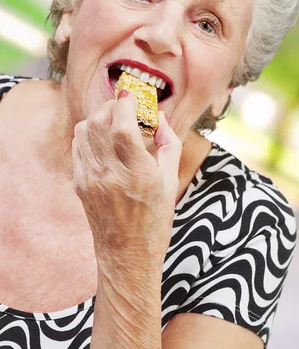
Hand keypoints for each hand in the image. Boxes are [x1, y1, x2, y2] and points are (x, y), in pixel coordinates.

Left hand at [72, 91, 180, 265]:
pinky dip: (90, 134)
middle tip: (126, 106)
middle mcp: (110, 174)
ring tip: (115, 122)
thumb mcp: (171, 181)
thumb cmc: (155, 219)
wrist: (127, 254)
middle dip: (113, 106)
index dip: (125, 103)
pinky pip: (78, 146)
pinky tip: (104, 139)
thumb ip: (168, 143)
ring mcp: (90, 179)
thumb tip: (160, 116)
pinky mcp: (80, 183)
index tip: (132, 94)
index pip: (121, 126)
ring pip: (85, 130)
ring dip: (100, 117)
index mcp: (138, 174)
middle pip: (100, 122)